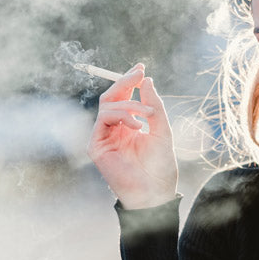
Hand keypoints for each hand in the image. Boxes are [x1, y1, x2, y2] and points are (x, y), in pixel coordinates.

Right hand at [87, 63, 177, 208]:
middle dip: (124, 82)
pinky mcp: (96, 146)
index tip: (141, 68)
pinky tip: (137, 126)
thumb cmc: (160, 166)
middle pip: (111, 97)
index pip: (124, 98)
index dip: (129, 81)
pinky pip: (104, 119)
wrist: (155, 192)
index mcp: (128, 126)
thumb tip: (147, 80)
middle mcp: (114, 130)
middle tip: (138, 73)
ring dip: (129, 104)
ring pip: (107, 105)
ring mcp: (103, 137)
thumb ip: (154, 106)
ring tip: (147, 114)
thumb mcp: (162, 130)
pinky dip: (121, 116)